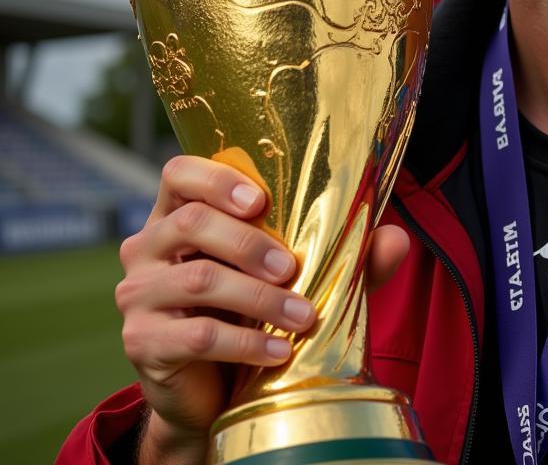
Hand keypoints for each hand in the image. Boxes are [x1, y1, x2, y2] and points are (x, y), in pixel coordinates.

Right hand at [117, 155, 407, 463]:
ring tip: (303, 315)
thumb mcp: (297, 275)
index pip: (180, 173)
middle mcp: (147, 246)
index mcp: (178, 213)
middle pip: (190, 223)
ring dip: (259, 297)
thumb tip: (396, 238)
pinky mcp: (142, 343)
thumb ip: (344, 255)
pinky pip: (196, 336)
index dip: (216, 179)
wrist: (212, 388)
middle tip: (293, 267)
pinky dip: (245, 342)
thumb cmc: (254, 311)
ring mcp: (137, 295)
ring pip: (197, 280)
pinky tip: (280, 351)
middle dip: (250, 242)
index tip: (260, 199)